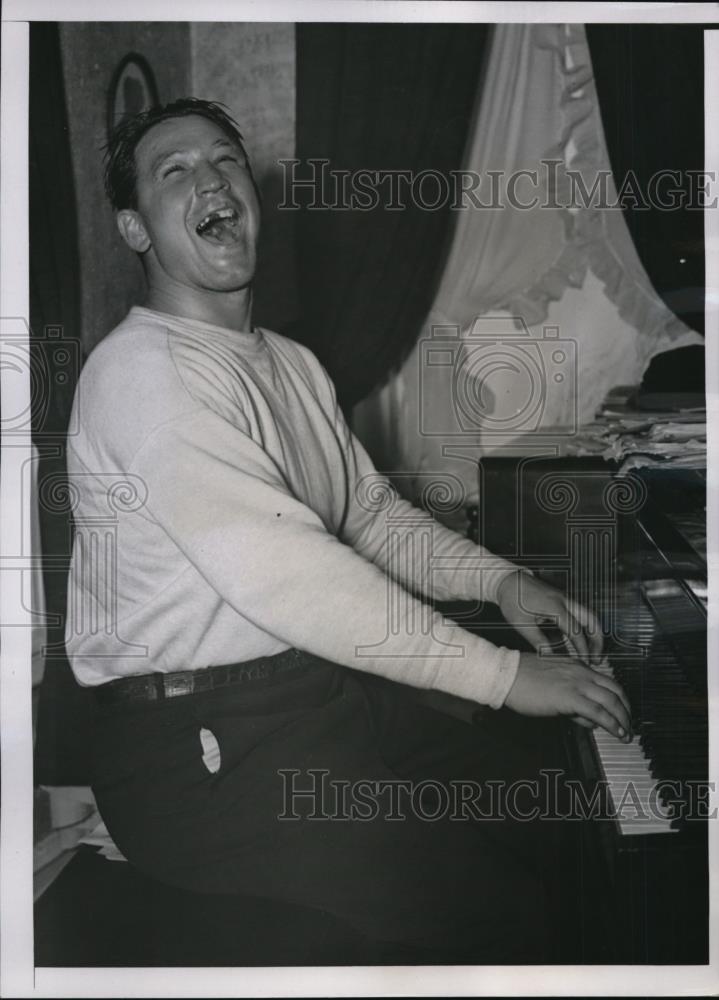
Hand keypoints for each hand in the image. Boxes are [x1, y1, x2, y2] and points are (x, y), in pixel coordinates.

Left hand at [496, 570, 603, 666]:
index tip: (584, 662)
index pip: (576, 631)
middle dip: (597, 640)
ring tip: (591, 653)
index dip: (582, 649)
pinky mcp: (562, 600)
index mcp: (556, 606)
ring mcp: (565, 599)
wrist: (508, 580)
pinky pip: (579, 614)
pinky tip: (576, 643)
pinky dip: (583, 628)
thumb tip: (550, 657)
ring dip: (593, 634)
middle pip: (592, 620)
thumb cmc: (513, 599)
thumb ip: (538, 641)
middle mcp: (565, 600)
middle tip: (597, 658)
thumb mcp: (522, 623)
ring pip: (589, 616)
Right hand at [504, 651, 632, 740]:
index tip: (623, 712)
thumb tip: (586, 717)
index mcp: (577, 666)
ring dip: (623, 720)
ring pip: (611, 701)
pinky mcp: (570, 697)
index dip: (620, 699)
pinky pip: (598, 711)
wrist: (507, 675)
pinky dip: (611, 723)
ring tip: (626, 734)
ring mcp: (577, 684)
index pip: (608, 681)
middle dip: (626, 711)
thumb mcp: (553, 683)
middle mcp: (581, 672)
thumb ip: (571, 698)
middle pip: (616, 691)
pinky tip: (616, 733)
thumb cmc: (522, 679)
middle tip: (629, 725)